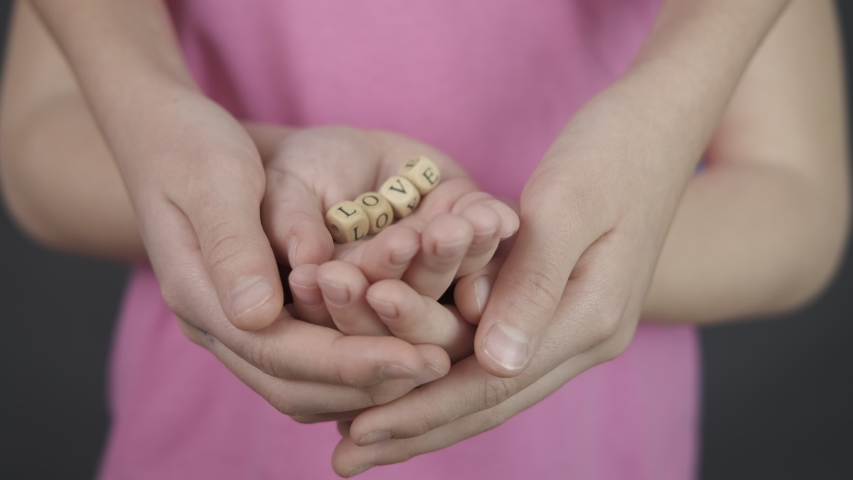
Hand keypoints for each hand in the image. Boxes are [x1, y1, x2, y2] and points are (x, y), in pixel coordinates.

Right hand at [181, 124, 517, 421]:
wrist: (165, 136)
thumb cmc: (192, 147)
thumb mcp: (213, 181)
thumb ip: (235, 245)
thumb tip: (258, 315)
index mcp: (202, 299)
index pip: (282, 352)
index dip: (352, 362)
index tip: (418, 359)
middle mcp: (219, 326)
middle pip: (296, 384)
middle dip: (370, 381)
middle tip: (438, 367)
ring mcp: (237, 325)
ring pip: (303, 386)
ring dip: (366, 383)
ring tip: (430, 364)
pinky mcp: (258, 316)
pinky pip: (308, 362)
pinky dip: (354, 366)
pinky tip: (400, 348)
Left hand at [330, 92, 700, 474]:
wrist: (658, 127)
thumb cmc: (610, 151)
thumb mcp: (569, 206)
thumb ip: (532, 286)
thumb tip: (493, 366)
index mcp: (589, 318)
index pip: (492, 384)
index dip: (421, 410)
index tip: (359, 433)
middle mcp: (584, 337)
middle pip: (488, 402)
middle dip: (414, 429)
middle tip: (343, 460)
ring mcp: (573, 327)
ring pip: (490, 386)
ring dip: (426, 412)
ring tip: (363, 434)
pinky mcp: (557, 309)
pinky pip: (495, 354)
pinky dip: (447, 372)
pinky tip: (406, 379)